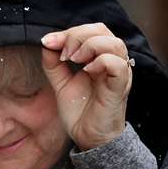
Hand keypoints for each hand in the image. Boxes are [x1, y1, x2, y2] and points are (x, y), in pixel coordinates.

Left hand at [40, 23, 132, 150]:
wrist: (89, 138)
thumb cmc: (81, 111)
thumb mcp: (61, 83)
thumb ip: (54, 64)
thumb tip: (47, 42)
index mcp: (101, 56)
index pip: (92, 30)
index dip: (70, 32)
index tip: (49, 42)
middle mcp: (113, 61)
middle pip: (102, 30)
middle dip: (77, 35)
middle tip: (64, 53)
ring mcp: (119, 73)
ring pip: (114, 43)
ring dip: (89, 46)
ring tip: (74, 59)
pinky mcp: (121, 86)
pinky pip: (117, 64)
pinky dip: (100, 61)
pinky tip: (87, 70)